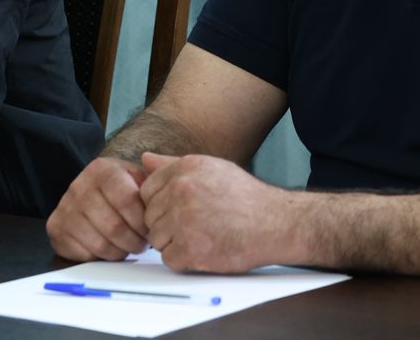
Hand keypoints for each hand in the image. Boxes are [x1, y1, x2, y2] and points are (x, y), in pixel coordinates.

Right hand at [45, 156, 149, 260]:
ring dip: (120, 251)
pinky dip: (102, 258)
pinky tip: (108, 247)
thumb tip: (151, 161)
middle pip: (115, 227)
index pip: (126, 200)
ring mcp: (65, 207)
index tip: (151, 228)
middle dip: (135, 241)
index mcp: (102, 169)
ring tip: (127, 244)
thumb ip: (157, 172)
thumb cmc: (123, 192)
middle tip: (141, 242)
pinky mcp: (56, 229)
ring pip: (101, 244)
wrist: (90, 198)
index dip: (143, 221)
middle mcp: (79, 185)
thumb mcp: (141, 178)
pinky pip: (85, 255)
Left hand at [140, 152, 292, 272]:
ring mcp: (185, 220)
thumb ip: (173, 164)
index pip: (146, 190)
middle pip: (149, 216)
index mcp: (184, 169)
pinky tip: (202, 250)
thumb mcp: (210, 168)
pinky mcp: (192, 248)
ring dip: (173, 243)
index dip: (159, 204)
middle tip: (192, 227)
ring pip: (156, 239)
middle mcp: (181, 191)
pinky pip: (169, 259)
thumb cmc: (245, 197)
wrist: (275, 222)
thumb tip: (145, 159)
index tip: (176, 210)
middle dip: (165, 224)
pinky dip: (183, 260)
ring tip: (199, 237)